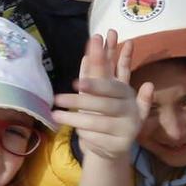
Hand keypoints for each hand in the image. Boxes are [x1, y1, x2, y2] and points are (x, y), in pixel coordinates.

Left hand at [50, 33, 152, 162]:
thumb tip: (95, 40)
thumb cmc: (106, 110)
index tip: (76, 83)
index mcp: (126, 93)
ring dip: (74, 120)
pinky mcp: (120, 145)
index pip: (112, 87)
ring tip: (54, 115)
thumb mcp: (103, 88)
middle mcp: (130, 110)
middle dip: (81, 102)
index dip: (96, 84)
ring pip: (97, 124)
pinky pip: (96, 139)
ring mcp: (127, 129)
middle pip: (104, 106)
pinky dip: (84, 135)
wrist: (114, 145)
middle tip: (58, 98)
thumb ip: (99, 66)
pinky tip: (76, 133)